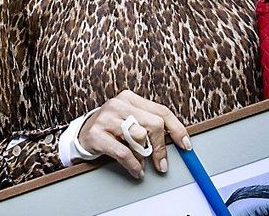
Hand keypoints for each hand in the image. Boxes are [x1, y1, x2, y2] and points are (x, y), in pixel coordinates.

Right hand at [77, 90, 191, 178]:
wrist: (83, 135)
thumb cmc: (112, 129)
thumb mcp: (131, 120)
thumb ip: (150, 125)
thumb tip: (177, 140)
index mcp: (129, 98)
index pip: (161, 111)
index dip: (177, 130)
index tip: (185, 145)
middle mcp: (118, 104)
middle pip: (153, 124)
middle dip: (161, 147)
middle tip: (162, 163)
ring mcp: (105, 118)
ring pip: (139, 137)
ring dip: (143, 156)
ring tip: (140, 162)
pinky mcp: (96, 134)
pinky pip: (124, 153)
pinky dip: (133, 165)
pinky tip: (135, 169)